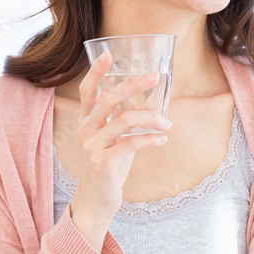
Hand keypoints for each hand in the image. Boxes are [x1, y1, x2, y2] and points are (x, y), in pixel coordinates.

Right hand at [68, 50, 172, 248]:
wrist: (98, 199)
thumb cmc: (110, 163)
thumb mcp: (114, 137)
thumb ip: (124, 118)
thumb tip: (155, 99)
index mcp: (86, 120)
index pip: (87, 91)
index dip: (96, 72)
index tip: (108, 54)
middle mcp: (85, 130)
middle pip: (107, 99)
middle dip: (132, 85)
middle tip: (153, 77)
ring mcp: (92, 146)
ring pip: (123, 120)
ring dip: (151, 118)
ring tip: (167, 123)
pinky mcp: (103, 162)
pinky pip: (131, 143)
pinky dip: (150, 139)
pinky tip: (162, 140)